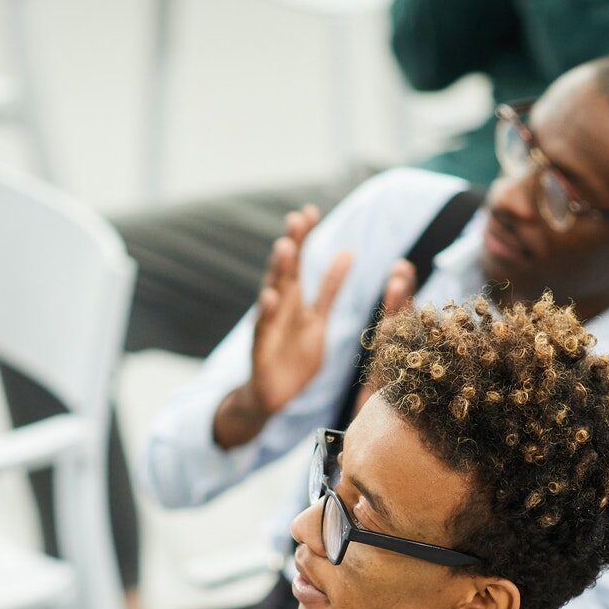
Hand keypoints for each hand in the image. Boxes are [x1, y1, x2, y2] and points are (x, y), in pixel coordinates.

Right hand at [243, 207, 353, 422]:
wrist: (272, 396)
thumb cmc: (294, 356)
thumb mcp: (317, 318)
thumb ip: (329, 288)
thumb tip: (347, 252)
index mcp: (294, 299)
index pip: (299, 261)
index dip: (303, 238)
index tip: (310, 211)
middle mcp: (278, 307)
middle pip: (285, 271)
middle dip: (291, 245)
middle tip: (297, 218)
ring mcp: (268, 326)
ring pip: (272, 294)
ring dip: (277, 272)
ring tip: (284, 248)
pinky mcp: (261, 348)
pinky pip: (263, 329)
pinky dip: (265, 313)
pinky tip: (270, 297)